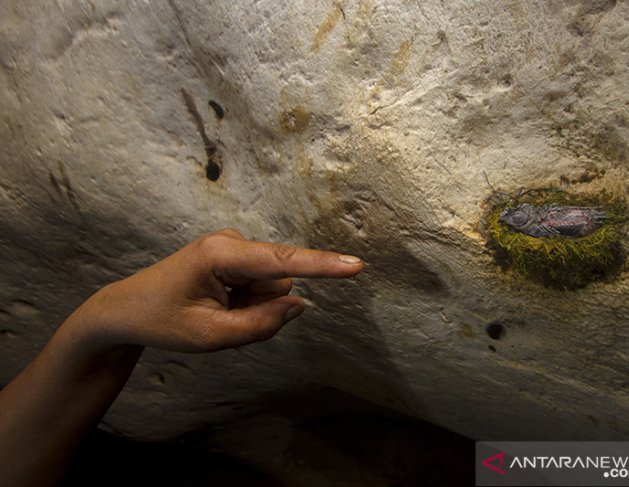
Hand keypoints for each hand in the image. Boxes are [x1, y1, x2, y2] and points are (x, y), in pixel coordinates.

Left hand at [70, 229, 363, 352]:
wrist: (124, 311)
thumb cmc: (161, 321)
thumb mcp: (211, 336)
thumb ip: (261, 325)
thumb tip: (299, 305)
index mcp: (221, 255)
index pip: (282, 262)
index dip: (323, 266)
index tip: (356, 266)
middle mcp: (231, 243)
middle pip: (276, 283)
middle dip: (259, 309)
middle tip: (217, 321)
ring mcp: (232, 249)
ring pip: (270, 288)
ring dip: (250, 308)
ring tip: (212, 313)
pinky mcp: (232, 257)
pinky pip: (259, 287)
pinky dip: (244, 304)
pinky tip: (213, 307)